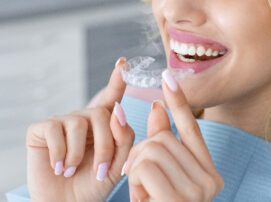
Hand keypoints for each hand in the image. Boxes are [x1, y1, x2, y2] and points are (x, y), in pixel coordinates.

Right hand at [26, 57, 134, 201]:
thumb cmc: (94, 184)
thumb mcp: (118, 164)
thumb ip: (124, 138)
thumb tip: (118, 109)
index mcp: (104, 125)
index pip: (112, 98)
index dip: (117, 80)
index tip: (123, 62)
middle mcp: (84, 119)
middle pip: (102, 115)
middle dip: (105, 146)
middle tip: (101, 171)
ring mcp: (62, 122)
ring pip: (79, 123)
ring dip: (80, 154)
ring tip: (74, 170)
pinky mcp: (42, 129)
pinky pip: (54, 130)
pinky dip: (60, 153)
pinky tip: (59, 166)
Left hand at [124, 70, 224, 201]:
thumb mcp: (159, 176)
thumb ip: (160, 143)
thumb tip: (155, 107)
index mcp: (208, 173)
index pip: (192, 129)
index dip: (179, 102)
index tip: (168, 77)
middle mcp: (211, 181)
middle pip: (163, 138)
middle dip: (141, 154)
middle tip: (142, 182)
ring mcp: (198, 191)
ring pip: (151, 149)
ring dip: (136, 170)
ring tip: (144, 193)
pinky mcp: (180, 199)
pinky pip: (144, 167)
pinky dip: (135, 182)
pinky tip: (144, 200)